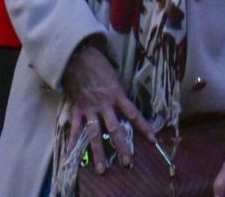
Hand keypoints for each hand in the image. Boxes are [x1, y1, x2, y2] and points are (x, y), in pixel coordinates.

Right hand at [63, 42, 154, 173]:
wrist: (78, 56)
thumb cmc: (99, 64)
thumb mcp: (115, 76)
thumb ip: (119, 93)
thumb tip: (126, 106)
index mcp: (117, 94)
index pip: (134, 114)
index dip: (144, 128)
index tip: (153, 141)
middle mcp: (105, 104)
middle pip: (116, 129)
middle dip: (122, 147)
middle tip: (128, 163)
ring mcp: (90, 108)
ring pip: (96, 134)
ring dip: (99, 152)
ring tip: (101, 169)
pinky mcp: (77, 109)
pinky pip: (75, 128)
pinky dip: (73, 142)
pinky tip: (71, 155)